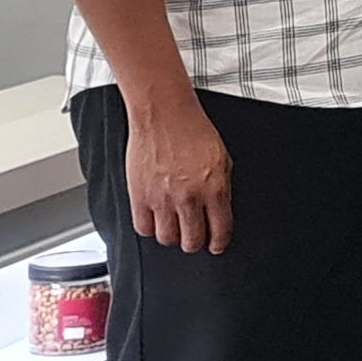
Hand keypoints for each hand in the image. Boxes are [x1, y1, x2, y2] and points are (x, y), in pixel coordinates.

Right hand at [125, 93, 234, 253]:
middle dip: (195, 243)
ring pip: (167, 239)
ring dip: (173, 237)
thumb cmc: (194, 131)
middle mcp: (189, 197)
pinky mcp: (139, 195)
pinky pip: (143, 228)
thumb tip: (221, 213)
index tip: (216, 245)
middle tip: (195, 238)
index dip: (219, 243)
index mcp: (214, 188)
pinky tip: (156, 221)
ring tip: (175, 228)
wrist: (164, 115)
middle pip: (192, 241)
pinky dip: (150, 229)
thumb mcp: (222, 159)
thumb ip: (222, 189)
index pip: (220, 230)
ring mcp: (162, 198)